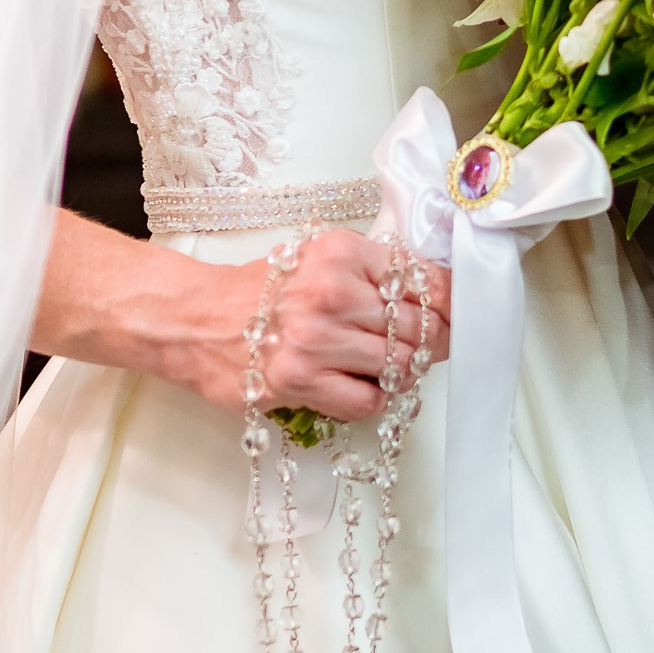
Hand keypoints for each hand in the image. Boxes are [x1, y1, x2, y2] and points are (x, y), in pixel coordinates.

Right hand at [197, 230, 450, 419]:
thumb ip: (371, 270)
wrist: (196, 320)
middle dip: (434, 342)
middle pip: (416, 327)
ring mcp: (315, 339)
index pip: (422, 280)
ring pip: (397, 365)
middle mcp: (330, 292)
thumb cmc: (260, 291)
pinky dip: (374, 398)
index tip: (457, 315)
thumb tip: (434, 293)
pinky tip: (361, 387)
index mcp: (341, 252)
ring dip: (403, 372)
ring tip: (392, 368)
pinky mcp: (299, 381)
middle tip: (432, 347)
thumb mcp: (319, 258)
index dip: (450, 303)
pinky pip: (367, 400)